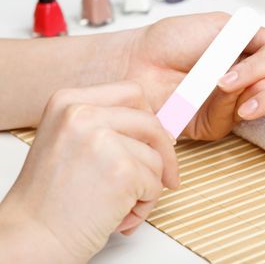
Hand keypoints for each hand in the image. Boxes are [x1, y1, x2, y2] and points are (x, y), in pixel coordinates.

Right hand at [0, 82, 177, 262]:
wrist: (32, 238)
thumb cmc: (49, 200)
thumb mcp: (69, 142)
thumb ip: (107, 127)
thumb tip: (158, 130)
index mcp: (69, 102)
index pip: (132, 93)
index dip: (151, 117)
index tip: (159, 137)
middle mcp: (84, 115)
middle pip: (150, 122)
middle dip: (165, 151)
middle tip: (166, 175)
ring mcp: (103, 140)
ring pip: (156, 158)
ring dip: (148, 187)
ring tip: (121, 204)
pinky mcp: (122, 170)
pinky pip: (155, 184)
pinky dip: (145, 204)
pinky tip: (120, 214)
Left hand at [123, 12, 264, 139]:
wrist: (136, 60)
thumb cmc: (170, 40)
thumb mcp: (220, 25)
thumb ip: (254, 34)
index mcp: (242, 60)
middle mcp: (236, 85)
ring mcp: (224, 106)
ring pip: (253, 105)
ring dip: (254, 91)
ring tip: (255, 76)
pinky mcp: (210, 125)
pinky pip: (229, 118)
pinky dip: (230, 102)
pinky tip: (225, 86)